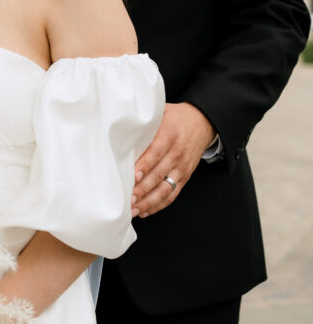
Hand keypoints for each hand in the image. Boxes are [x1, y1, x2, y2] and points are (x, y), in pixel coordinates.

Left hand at [132, 102, 215, 217]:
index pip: (155, 153)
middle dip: (142, 189)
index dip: (144, 166)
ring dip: (149, 201)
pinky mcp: (185, 177)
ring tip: (134, 209)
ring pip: (165, 189)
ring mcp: (182, 167)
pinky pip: (173, 194)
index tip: (132, 176)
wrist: (202, 123)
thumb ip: (145, 122)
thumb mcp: (161, 113)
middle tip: (127, 198)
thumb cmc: (176, 117)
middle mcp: (177, 153)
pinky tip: (146, 210)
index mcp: (169, 135)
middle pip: (159, 174)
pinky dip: (159, 204)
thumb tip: (122, 127)